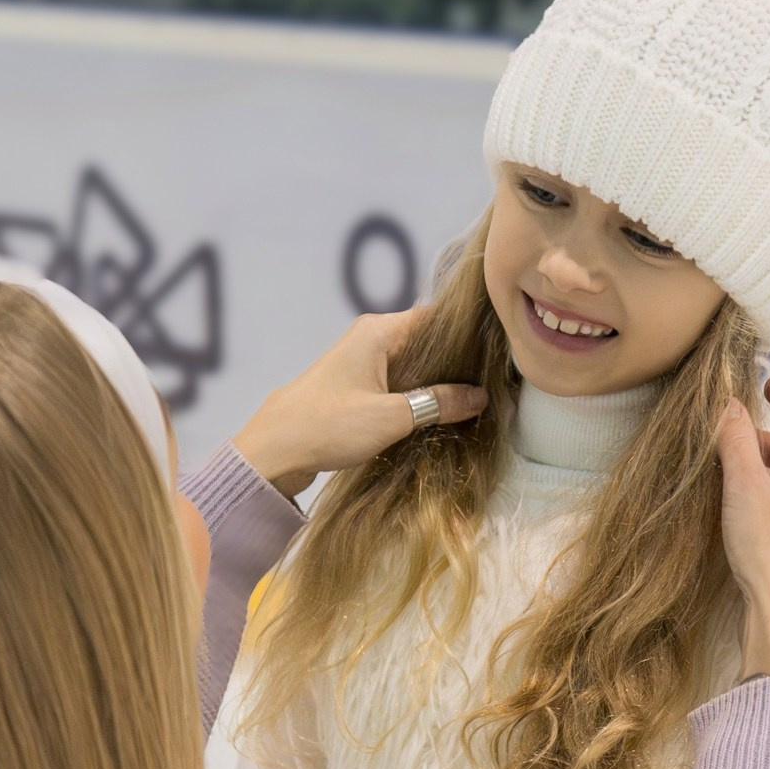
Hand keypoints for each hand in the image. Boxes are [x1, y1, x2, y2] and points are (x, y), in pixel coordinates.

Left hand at [231, 311, 487, 497]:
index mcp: (379, 330)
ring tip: (474, 400)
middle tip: (493, 383)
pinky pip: (396, 385)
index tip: (496, 354)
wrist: (274, 450)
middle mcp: (370, 339)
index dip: (467, 335)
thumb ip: (439, 404)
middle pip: (426, 343)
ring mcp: (361, 364)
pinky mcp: (354, 389)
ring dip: (436, 384)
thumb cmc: (328, 425)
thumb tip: (479, 397)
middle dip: (456, 364)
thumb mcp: (392, 417)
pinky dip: (415, 397)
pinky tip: (438, 415)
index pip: (436, 318)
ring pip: (412, 367)